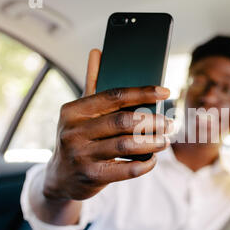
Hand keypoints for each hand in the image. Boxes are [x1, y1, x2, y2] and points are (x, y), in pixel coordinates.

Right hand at [43, 49, 171, 200]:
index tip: (165, 92)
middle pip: (123, 121)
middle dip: (152, 121)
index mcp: (73, 111)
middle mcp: (74, 131)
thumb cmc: (78, 138)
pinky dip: (145, 164)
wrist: (60, 177)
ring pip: (127, 144)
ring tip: (165, 140)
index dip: (143, 93)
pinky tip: (153, 159)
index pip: (115, 95)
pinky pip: (127, 170)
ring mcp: (81, 155)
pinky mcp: (91, 176)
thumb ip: (91, 84)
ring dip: (153, 142)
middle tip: (169, 123)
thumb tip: (97, 52)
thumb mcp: (80, 113)